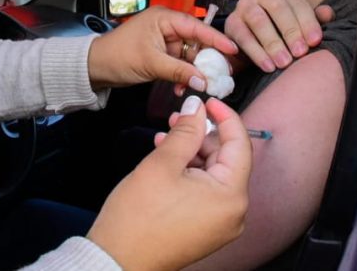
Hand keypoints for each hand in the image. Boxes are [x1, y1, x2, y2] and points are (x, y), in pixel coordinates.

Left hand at [88, 7, 236, 91]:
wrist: (95, 67)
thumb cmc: (117, 56)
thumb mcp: (151, 63)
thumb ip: (179, 71)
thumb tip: (203, 80)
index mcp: (164, 18)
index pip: (196, 27)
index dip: (216, 39)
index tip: (232, 50)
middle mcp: (166, 26)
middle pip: (197, 42)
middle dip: (207, 60)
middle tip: (221, 75)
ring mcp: (164, 41)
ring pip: (189, 56)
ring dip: (195, 72)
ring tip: (200, 86)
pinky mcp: (161, 55)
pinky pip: (180, 64)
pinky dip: (184, 76)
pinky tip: (184, 87)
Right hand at [88, 97, 251, 270]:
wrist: (117, 259)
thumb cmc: (137, 219)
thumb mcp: (162, 164)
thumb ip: (186, 131)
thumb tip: (198, 108)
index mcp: (230, 196)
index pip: (239, 144)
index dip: (224, 116)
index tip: (208, 101)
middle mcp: (234, 213)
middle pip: (227, 159)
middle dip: (202, 135)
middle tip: (178, 118)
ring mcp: (221, 224)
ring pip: (214, 174)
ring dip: (192, 153)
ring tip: (166, 139)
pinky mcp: (206, 229)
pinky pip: (205, 191)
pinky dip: (190, 173)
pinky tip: (168, 161)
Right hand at [225, 0, 334, 72]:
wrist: (254, 44)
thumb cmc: (283, 32)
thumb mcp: (301, 25)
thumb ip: (315, 19)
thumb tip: (328, 13)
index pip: (297, 1)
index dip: (308, 21)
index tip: (315, 41)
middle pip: (277, 6)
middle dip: (290, 31)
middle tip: (300, 53)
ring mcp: (244, 6)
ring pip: (258, 19)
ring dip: (273, 43)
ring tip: (284, 62)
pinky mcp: (231, 22)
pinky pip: (242, 35)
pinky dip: (256, 52)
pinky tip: (268, 66)